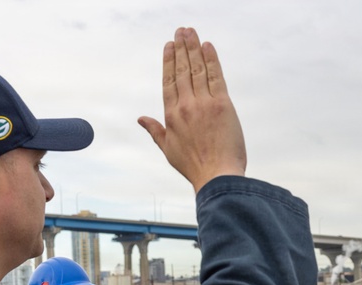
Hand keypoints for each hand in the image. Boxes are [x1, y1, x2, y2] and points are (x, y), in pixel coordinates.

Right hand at [138, 27, 246, 192]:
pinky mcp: (221, 104)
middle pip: (181, 70)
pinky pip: (215, 76)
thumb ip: (155, 131)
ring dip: (194, 47)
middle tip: (180, 31)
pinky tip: (208, 46)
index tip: (168, 46)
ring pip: (197, 69)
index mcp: (171, 116)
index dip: (168, 61)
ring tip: (191, 32)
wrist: (217, 176)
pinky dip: (211, 59)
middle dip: (181, 48)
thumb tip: (140, 118)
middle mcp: (185, 106)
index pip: (168, 81)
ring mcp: (203, 104)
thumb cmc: (194, 167)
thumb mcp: (168, 149)